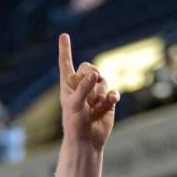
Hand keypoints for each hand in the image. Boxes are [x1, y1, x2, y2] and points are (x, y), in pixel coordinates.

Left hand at [58, 33, 118, 149]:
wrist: (86, 141)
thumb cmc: (74, 124)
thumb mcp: (74, 105)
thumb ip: (83, 88)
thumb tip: (95, 74)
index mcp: (68, 86)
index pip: (66, 64)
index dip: (65, 50)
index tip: (63, 35)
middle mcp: (81, 87)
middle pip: (89, 67)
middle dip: (93, 74)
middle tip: (94, 81)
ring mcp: (95, 93)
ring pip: (103, 80)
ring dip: (100, 93)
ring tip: (95, 106)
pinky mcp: (107, 101)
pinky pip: (113, 91)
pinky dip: (112, 96)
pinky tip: (110, 102)